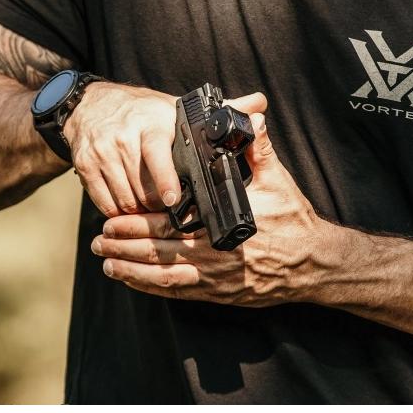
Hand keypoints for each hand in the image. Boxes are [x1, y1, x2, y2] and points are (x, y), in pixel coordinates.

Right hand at [62, 83, 268, 219]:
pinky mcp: (84, 165)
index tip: (174, 201)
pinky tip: (130, 207)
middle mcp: (124, 136)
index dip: (166, 181)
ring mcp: (102, 152)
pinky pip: (104, 202)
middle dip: (159, 205)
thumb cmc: (144, 112)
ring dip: (140, 211)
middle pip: (143, 187)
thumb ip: (224, 109)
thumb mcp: (179, 108)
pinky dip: (118, 211)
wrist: (92, 104)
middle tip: (173, 214)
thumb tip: (260, 104)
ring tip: (154, 211)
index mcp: (152, 122)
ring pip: (124, 198)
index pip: (158, 155)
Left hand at [91, 104, 336, 306]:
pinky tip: (135, 282)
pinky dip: (152, 289)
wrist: (314, 264)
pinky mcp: (218, 294)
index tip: (113, 219)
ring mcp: (215, 280)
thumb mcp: (278, 180)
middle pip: (159, 254)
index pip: (170, 227)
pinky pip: (178, 293)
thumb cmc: (294, 221)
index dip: (138, 225)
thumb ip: (259, 149)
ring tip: (107, 263)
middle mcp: (214, 257)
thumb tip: (253, 118)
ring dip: (133, 272)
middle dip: (126, 248)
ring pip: (164, 279)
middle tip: (98, 241)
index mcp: (222, 226)